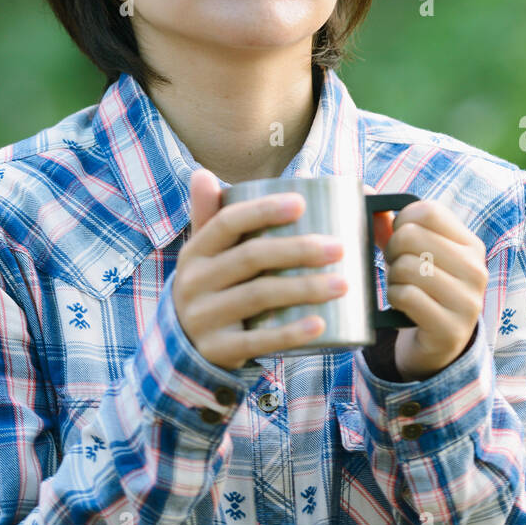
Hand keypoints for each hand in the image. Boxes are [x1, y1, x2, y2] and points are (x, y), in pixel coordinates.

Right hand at [173, 169, 349, 370]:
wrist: (182, 346)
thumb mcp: (203, 253)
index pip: (226, 222)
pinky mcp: (218, 351)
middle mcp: (194, 282)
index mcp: (195, 251)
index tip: (301, 203)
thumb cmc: (209, 286)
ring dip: (305, 288)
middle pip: (251, 258)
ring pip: (259, 297)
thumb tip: (202, 173)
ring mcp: (204, 318)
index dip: (263, 210)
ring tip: (343, 283)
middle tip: (338, 247)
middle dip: (298, 249)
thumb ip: (209, 215)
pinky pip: (258, 341)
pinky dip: (291, 333)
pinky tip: (320, 324)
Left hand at [370, 197, 487, 381]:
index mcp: (471, 244)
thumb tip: (365, 192)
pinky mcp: (451, 328)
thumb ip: (392, 224)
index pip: (428, 211)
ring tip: (400, 284)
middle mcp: (476, 270)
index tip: (399, 237)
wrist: (436, 342)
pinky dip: (394, 297)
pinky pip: (407, 296)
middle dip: (392, 250)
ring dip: (392, 277)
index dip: (402, 220)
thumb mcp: (416, 253)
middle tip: (395, 265)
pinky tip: (401, 303)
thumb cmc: (422, 287)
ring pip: (408, 267)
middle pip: (413, 236)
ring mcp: (467, 301)